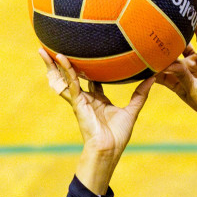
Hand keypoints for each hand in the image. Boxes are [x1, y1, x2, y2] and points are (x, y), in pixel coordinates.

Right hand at [41, 50, 155, 193]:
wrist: (108, 149)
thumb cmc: (118, 135)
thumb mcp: (132, 110)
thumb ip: (140, 93)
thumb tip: (153, 77)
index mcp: (98, 100)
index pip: (91, 79)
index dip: (87, 67)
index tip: (87, 53)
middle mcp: (87, 98)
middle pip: (73, 76)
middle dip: (63, 63)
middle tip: (56, 47)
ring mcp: (80, 100)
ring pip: (65, 78)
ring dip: (54, 64)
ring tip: (43, 50)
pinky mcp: (77, 102)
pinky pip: (70, 83)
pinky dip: (65, 70)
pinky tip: (60, 57)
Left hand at [156, 23, 196, 158]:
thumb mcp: (192, 91)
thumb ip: (182, 75)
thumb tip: (169, 62)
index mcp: (174, 82)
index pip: (157, 68)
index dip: (148, 60)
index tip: (137, 49)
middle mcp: (183, 70)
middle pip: (169, 54)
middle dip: (161, 43)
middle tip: (150, 26)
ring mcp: (196, 63)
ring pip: (185, 44)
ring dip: (179, 33)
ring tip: (170, 17)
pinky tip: (195, 19)